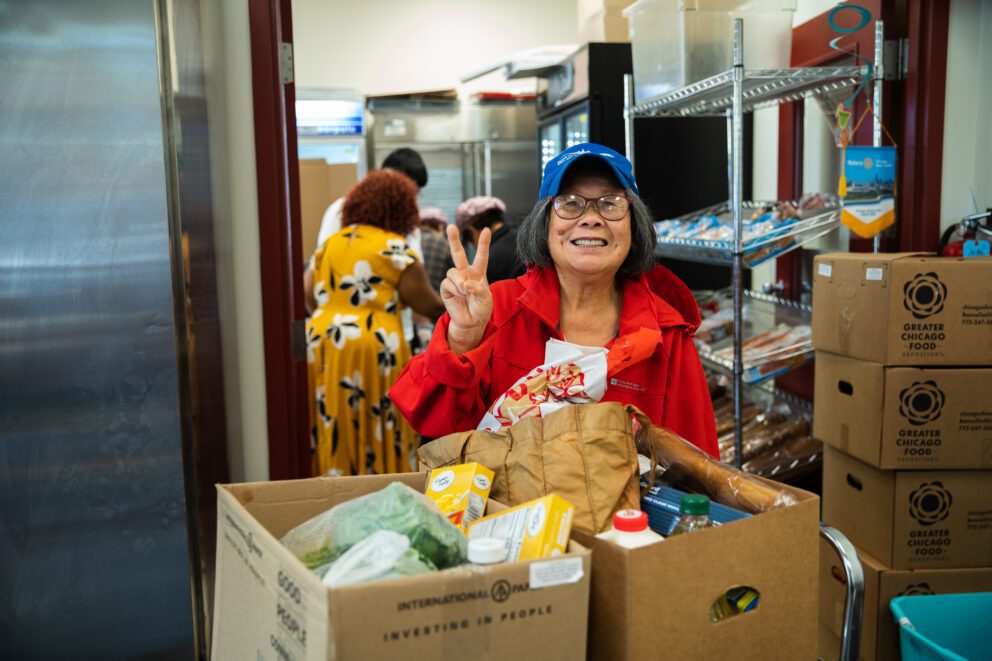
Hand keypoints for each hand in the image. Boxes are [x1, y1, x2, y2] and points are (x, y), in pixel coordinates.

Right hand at [440, 224, 492, 353]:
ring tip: (465, 292)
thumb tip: (465, 284)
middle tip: (450, 226)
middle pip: (458, 254)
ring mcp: (455, 281)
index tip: (487, 230)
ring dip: (460, 282)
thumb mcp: (486, 299)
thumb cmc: (481, 310)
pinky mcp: (446, 288)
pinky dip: (455, 288)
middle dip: (453, 240)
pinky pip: (447, 282)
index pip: (481, 257)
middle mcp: (465, 274)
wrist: (471, 323)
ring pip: (453, 271)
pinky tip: (459, 295)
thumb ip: (478, 288)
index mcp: (478, 274)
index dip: (483, 244)